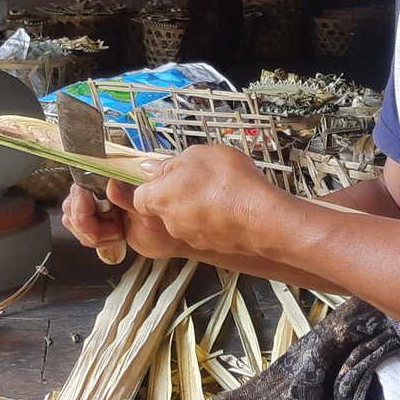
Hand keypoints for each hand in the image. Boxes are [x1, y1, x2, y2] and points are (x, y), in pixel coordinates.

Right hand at [64, 182, 190, 264]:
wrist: (169, 238)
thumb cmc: (164, 218)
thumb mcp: (151, 206)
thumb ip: (131, 196)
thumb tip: (112, 184)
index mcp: (114, 179)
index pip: (82, 183)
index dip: (83, 202)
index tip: (98, 213)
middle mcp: (101, 190)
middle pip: (71, 203)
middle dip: (87, 223)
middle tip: (113, 229)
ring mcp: (96, 207)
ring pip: (71, 218)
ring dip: (90, 232)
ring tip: (115, 234)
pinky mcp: (95, 224)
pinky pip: (78, 231)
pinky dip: (92, 239)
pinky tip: (111, 238)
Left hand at [125, 144, 283, 262]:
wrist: (260, 217)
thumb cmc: (229, 185)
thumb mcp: (197, 154)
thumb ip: (170, 162)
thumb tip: (154, 167)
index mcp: (160, 197)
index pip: (139, 196)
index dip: (151, 184)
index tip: (162, 175)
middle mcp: (171, 221)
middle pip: (165, 205)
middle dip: (178, 193)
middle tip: (198, 177)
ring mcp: (192, 236)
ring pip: (187, 217)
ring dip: (199, 204)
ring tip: (220, 190)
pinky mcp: (212, 245)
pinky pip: (208, 228)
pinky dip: (215, 217)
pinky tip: (231, 204)